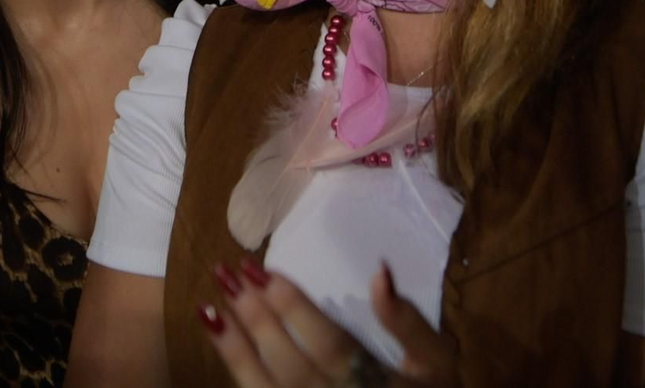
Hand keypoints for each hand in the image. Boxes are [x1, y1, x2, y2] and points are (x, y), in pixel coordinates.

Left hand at [198, 258, 457, 386]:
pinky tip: (219, 343)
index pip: (325, 341)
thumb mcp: (435, 360)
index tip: (258, 268)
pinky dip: (239, 374)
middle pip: (288, 362)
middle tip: (225, 273)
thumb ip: (409, 321)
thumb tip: (380, 272)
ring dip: (234, 349)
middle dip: (254, 317)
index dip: (291, 305)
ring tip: (209, 309)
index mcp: (369, 380)